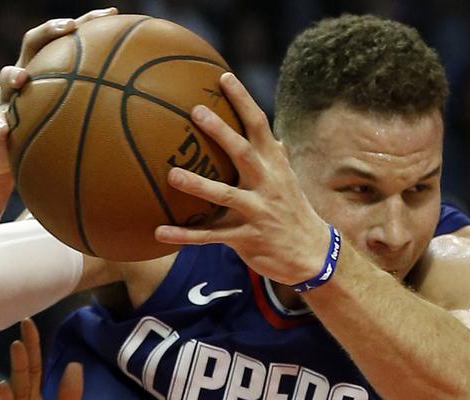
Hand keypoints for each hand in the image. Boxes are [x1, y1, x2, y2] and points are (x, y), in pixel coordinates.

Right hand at [0, 8, 117, 178]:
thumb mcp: (64, 116)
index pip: (64, 37)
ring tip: (22, 79)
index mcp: (43, 69)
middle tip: (70, 28)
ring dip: (13, 75)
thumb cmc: (39, 130)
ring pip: (4, 77)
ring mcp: (4, 98)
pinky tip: (5, 132)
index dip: (85, 22)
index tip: (112, 14)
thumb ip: (90, 108)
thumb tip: (136, 108)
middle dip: (50, 30)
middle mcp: (23, 75)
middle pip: (33, 42)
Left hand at [154, 72, 330, 285]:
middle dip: (221, 132)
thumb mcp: (286, 177)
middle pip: (243, 152)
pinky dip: (184, 235)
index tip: (224, 77)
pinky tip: (159, 232)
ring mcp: (257, 211)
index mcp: (274, 163)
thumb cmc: (291, 208)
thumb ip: (273, 154)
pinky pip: (210, 237)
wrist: (311, 253)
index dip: (242, 100)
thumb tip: (269, 130)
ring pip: (224, 195)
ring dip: (198, 185)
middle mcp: (267, 183)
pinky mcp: (246, 237)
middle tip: (195, 111)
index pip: (259, 125)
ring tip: (172, 174)